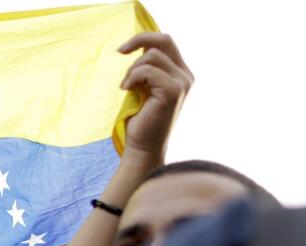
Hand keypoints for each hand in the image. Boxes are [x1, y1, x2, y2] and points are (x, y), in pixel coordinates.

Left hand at [117, 33, 193, 167]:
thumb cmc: (139, 119)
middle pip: (164, 40)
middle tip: (119, 52)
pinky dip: (132, 77)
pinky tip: (127, 90)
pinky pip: (147, 70)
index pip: (166, 41)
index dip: (144, 38)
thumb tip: (137, 45)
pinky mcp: (172, 91)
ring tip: (126, 87)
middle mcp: (185, 76)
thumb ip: (147, 68)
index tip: (123, 50)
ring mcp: (182, 83)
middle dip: (138, 41)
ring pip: (152, 55)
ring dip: (132, 69)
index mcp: (180, 73)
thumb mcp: (143, 87)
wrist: (142, 146)